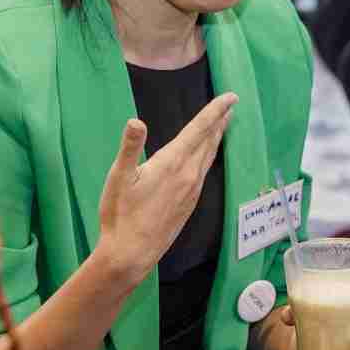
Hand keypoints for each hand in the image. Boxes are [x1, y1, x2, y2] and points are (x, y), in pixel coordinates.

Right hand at [97, 93, 236, 285]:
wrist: (132, 253)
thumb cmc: (120, 214)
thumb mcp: (119, 178)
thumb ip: (130, 148)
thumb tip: (136, 121)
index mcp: (172, 163)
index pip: (199, 130)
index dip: (215, 111)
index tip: (231, 96)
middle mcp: (188, 175)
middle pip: (208, 141)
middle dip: (219, 121)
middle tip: (231, 105)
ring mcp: (191, 191)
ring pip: (208, 157)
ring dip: (216, 138)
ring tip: (223, 125)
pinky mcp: (189, 204)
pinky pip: (204, 172)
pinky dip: (209, 156)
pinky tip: (205, 158)